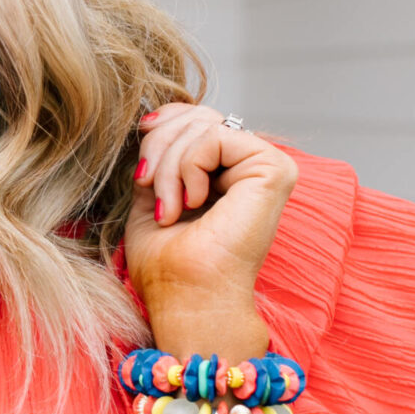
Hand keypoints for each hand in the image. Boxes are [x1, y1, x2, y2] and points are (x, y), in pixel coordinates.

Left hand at [123, 104, 296, 341]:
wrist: (188, 299)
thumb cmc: (168, 264)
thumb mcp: (153, 197)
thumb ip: (160, 159)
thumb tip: (152, 123)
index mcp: (225, 173)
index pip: (195, 118)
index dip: (162, 125)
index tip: (141, 166)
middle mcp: (250, 167)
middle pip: (196, 115)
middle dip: (159, 145)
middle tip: (146, 187)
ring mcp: (266, 166)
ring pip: (202, 124)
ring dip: (168, 166)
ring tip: (168, 210)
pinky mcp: (274, 169)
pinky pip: (215, 136)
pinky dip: (188, 166)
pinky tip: (192, 203)